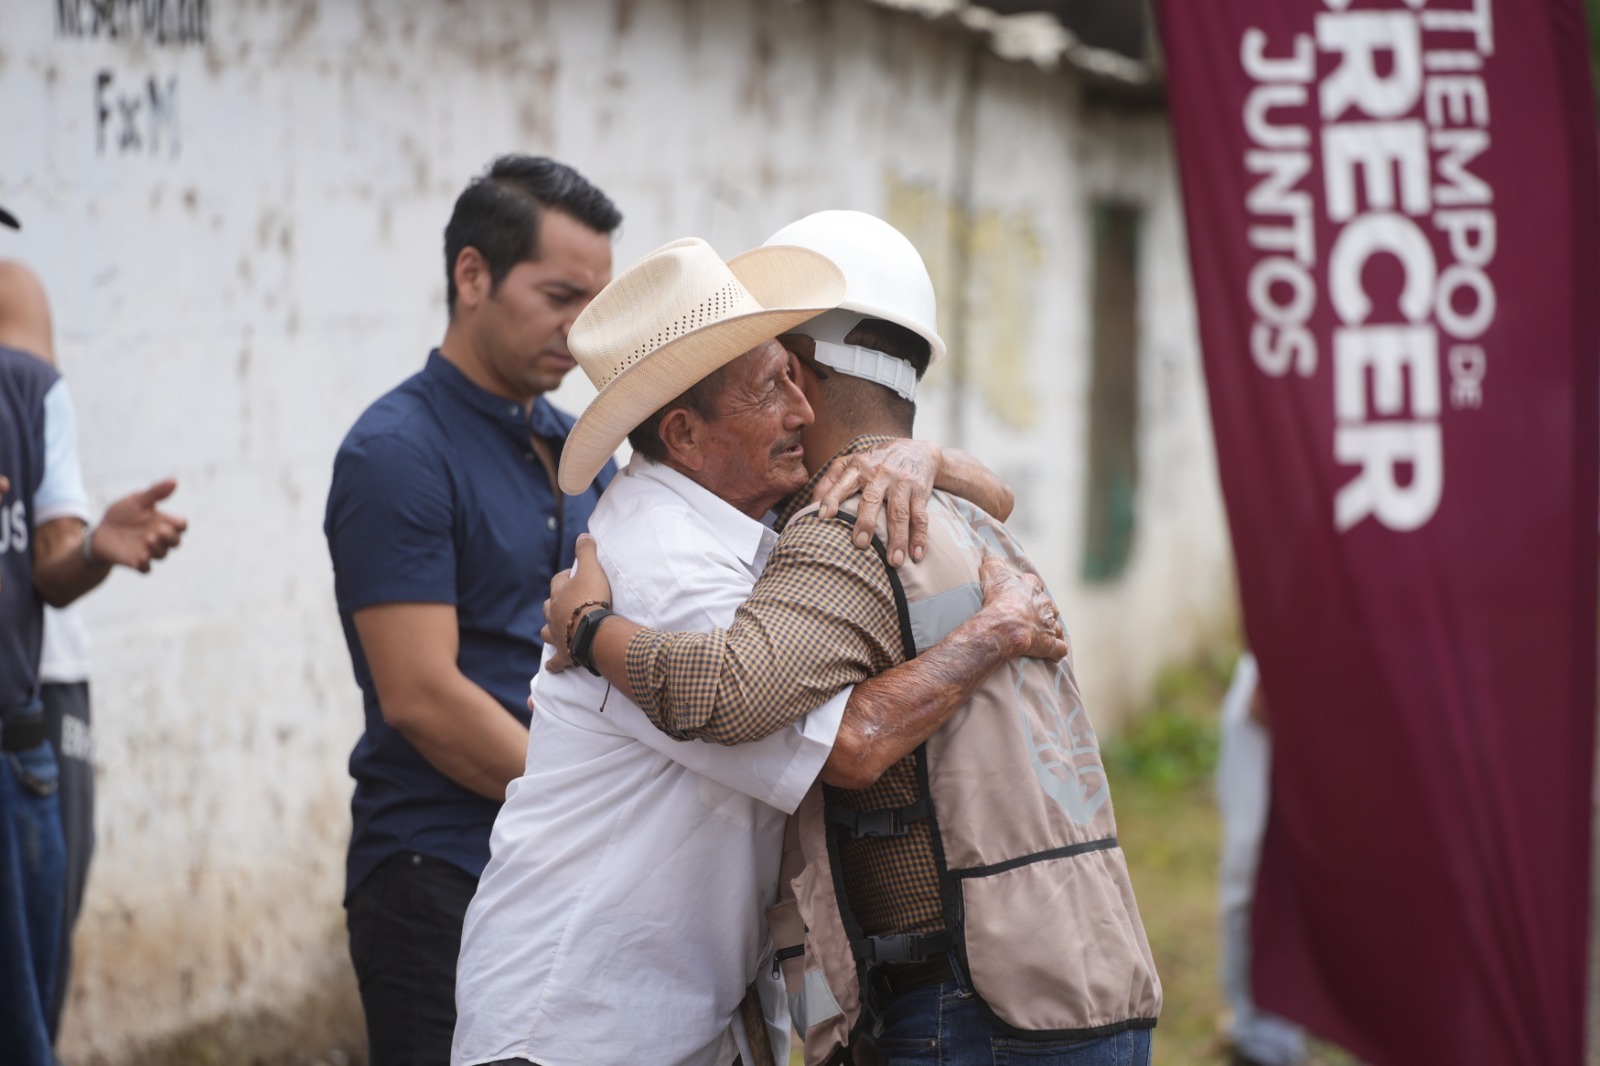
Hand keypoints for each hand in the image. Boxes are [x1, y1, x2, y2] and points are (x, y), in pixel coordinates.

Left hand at [91, 478, 186, 572]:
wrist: (101, 531)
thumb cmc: (123, 514)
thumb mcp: (137, 500)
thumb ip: (155, 493)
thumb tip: (174, 480)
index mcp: (164, 523)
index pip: (181, 526)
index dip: (181, 525)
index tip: (176, 522)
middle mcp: (160, 539)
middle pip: (175, 542)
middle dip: (171, 537)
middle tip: (161, 530)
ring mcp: (148, 551)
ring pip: (162, 555)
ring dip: (158, 548)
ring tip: (149, 538)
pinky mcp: (135, 562)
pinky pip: (146, 569)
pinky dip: (145, 564)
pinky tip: (141, 557)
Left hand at [540, 534, 612, 672]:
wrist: (592, 631)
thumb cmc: (593, 599)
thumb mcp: (592, 569)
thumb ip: (586, 551)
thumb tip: (583, 534)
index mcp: (559, 594)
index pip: (558, 581)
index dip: (564, 577)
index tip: (572, 575)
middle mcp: (554, 614)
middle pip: (548, 606)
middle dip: (554, 603)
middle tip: (565, 602)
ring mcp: (557, 635)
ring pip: (546, 631)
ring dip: (550, 629)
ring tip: (555, 629)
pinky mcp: (564, 654)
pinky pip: (556, 661)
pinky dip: (554, 664)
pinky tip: (553, 667)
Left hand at [813, 439, 942, 567]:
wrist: (918, 451)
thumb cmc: (876, 462)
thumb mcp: (852, 463)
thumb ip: (830, 480)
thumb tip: (811, 504)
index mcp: (859, 467)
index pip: (842, 483)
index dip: (832, 498)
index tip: (823, 516)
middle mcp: (880, 474)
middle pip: (872, 500)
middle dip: (866, 522)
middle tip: (860, 545)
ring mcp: (902, 483)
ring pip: (899, 513)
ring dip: (898, 538)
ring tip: (894, 562)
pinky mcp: (920, 492)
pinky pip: (920, 516)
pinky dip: (919, 537)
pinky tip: (916, 554)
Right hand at [976, 553, 1068, 661]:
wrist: (1005, 626)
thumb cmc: (998, 600)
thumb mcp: (991, 574)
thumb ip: (992, 563)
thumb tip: (989, 555)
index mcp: (1031, 588)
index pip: (1034, 585)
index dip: (1029, 590)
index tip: (1022, 596)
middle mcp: (1045, 605)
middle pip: (1048, 607)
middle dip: (1042, 612)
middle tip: (1029, 619)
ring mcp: (1049, 625)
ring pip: (1055, 627)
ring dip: (1050, 631)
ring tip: (1040, 637)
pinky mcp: (1051, 644)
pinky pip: (1059, 649)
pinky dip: (1056, 651)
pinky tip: (1052, 654)